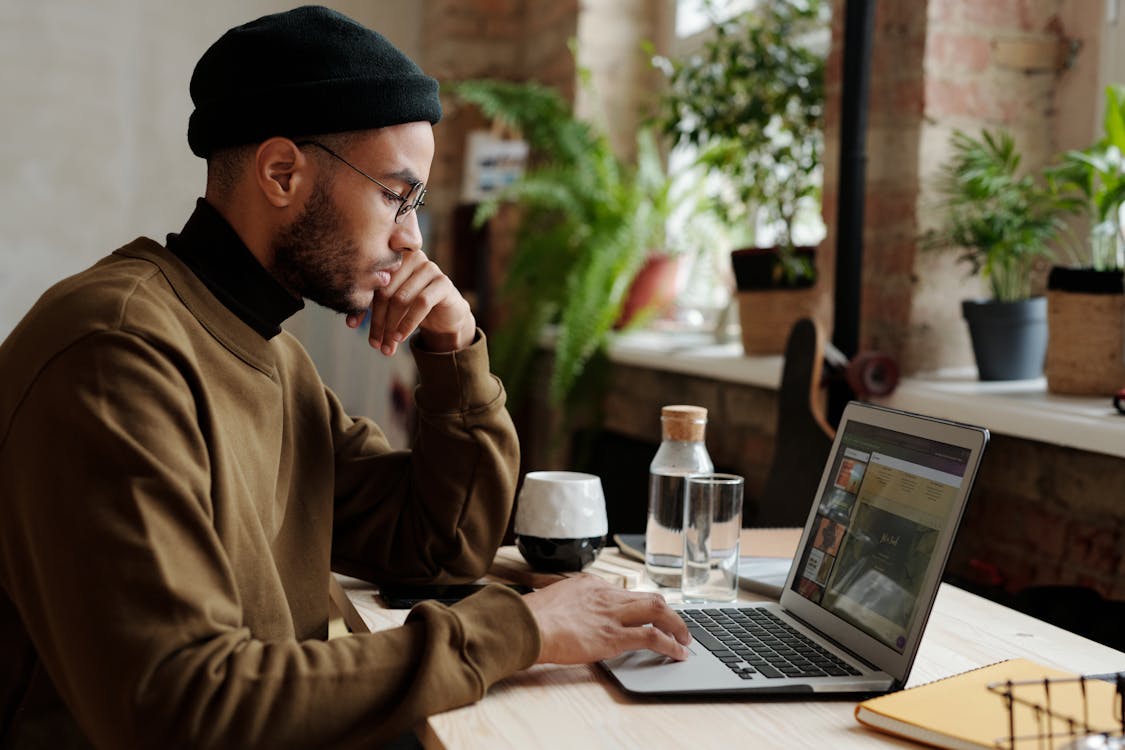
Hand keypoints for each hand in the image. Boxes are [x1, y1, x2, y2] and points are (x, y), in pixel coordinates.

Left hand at [345, 249, 475, 354]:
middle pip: (385, 291)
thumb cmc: (412, 307)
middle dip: (378, 321)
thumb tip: (350, 323)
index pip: (371, 281)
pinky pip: (421, 303)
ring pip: (401, 298)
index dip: (361, 304)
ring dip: (391, 326)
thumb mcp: (389, 306)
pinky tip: (400, 337)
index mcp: (393, 257)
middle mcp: (411, 257)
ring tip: (386, 347)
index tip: (351, 325)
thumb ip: (371, 306)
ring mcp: (429, 267)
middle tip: (374, 343)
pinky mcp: (443, 282)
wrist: (445, 315)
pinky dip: (408, 323)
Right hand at [522, 575, 690, 663]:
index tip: (647, 616)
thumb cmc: (531, 618)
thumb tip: (572, 616)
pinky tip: (677, 653)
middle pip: (650, 597)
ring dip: (677, 626)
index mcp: (590, 584)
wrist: (525, 625)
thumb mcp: (553, 600)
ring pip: (659, 611)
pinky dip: (670, 645)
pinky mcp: (613, 636)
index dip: (641, 607)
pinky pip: (652, 637)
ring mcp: (611, 614)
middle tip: (678, 626)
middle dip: (668, 612)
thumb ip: (570, 604)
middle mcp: (605, 594)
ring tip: (685, 639)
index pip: (625, 593)